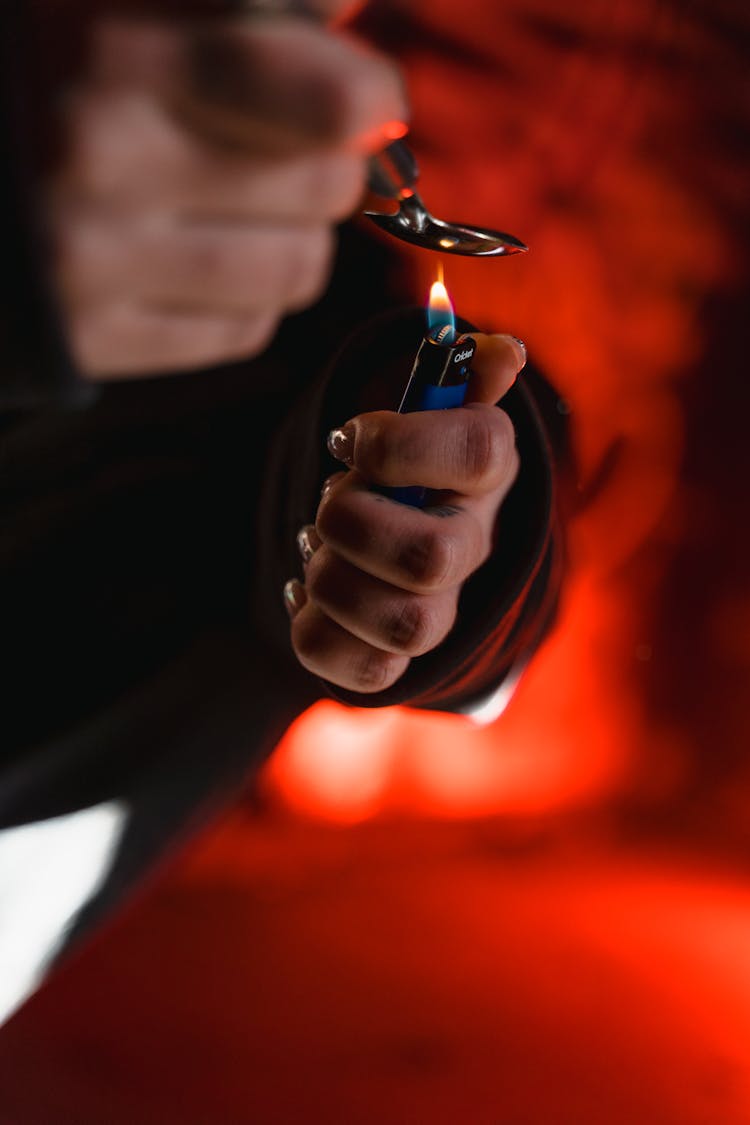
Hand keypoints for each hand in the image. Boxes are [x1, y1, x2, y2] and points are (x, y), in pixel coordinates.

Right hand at [47, 8, 406, 377]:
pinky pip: (245, 329)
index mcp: (117, 49)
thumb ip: (239, 0)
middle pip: (328, 188)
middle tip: (283, 146)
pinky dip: (246, 294)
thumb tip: (348, 16)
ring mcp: (94, 263)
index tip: (358, 96)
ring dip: (295, 235)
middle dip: (327, 163)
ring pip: (298, 269)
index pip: (334, 103)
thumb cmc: (31, 62)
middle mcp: (105, 161)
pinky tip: (199, 254)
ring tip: (241, 202)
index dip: (368, 96)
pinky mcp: (93, 340)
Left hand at [284, 333, 526, 691]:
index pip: (479, 453)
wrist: (399, 525)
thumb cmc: (407, 456)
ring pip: (406, 626)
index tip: (349, 436)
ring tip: (318, 550)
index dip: (398, 443)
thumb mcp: (431, 405)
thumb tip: (503, 352)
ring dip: (334, 579)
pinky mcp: (395, 660)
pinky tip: (307, 591)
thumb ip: (461, 371)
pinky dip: (317, 631)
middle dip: (352, 521)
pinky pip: (366, 674)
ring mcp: (440, 612)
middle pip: (431, 558)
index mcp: (486, 472)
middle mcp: (473, 548)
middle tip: (329, 503)